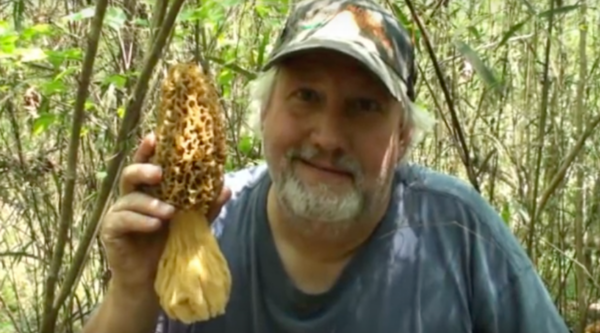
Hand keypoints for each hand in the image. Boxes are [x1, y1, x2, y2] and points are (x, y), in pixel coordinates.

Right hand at [99, 132, 231, 290]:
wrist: (150, 280)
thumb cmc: (169, 246)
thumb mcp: (192, 224)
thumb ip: (207, 207)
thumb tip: (226, 187)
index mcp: (150, 190)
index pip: (148, 164)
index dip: (148, 149)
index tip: (156, 136)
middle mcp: (132, 197)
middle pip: (131, 174)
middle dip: (144, 168)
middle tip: (159, 172)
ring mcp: (119, 213)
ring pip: (129, 198)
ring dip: (149, 203)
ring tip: (169, 212)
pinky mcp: (111, 231)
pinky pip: (122, 220)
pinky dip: (140, 221)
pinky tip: (155, 225)